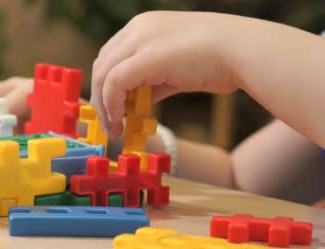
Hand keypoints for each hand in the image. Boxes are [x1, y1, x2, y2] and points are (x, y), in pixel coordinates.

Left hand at [91, 11, 240, 137]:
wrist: (244, 51)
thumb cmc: (219, 59)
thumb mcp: (175, 68)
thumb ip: (152, 82)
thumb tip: (135, 103)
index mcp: (144, 25)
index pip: (110, 55)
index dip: (104, 84)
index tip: (109, 108)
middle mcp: (138, 28)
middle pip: (101, 65)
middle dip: (99, 97)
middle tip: (107, 123)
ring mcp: (141, 39)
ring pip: (103, 75)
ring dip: (103, 106)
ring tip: (113, 128)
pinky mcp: (146, 56)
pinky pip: (114, 83)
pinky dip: (111, 105)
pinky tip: (119, 122)